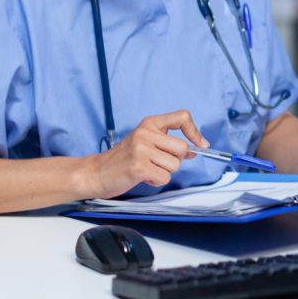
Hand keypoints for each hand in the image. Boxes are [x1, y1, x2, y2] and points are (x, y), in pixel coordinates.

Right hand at [88, 110, 208, 198]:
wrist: (96, 172)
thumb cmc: (123, 159)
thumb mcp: (145, 142)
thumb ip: (168, 143)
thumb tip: (196, 148)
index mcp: (149, 123)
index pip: (182, 117)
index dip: (195, 131)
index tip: (201, 144)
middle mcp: (145, 133)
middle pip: (183, 148)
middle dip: (175, 160)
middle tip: (158, 163)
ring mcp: (141, 149)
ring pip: (175, 165)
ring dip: (164, 172)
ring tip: (147, 170)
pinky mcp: (138, 166)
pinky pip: (164, 177)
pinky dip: (156, 182)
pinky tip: (143, 177)